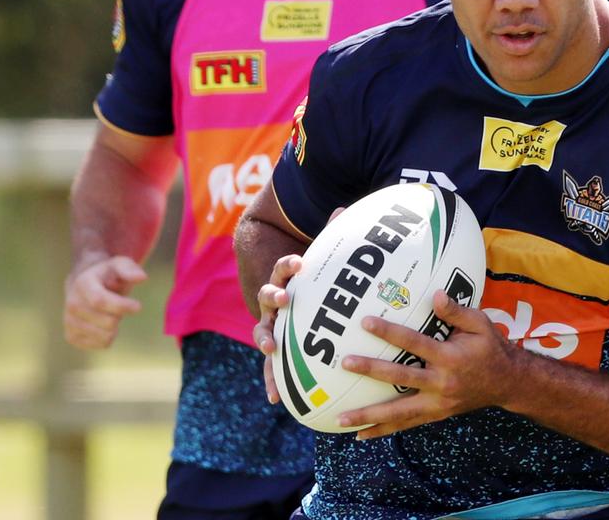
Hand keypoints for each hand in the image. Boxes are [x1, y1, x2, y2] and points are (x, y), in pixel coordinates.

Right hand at [64, 256, 146, 348]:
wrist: (84, 285)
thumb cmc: (107, 274)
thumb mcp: (119, 264)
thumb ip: (130, 269)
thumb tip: (142, 278)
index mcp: (83, 284)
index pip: (100, 301)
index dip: (121, 306)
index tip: (138, 306)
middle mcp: (72, 304)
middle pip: (107, 322)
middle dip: (120, 316)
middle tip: (120, 307)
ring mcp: (69, 321)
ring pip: (104, 336)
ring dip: (115, 327)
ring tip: (110, 314)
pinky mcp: (71, 336)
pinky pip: (99, 344)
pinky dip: (109, 337)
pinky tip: (105, 325)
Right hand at [252, 206, 343, 403]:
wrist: (286, 295)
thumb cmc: (312, 279)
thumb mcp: (320, 260)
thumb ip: (329, 237)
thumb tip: (343, 209)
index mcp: (285, 279)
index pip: (282, 269)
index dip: (288, 265)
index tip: (299, 263)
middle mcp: (274, 302)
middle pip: (268, 296)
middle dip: (274, 296)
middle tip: (284, 297)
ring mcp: (271, 325)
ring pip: (264, 332)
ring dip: (267, 340)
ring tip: (271, 348)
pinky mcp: (277, 348)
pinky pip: (273, 367)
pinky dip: (273, 382)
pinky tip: (276, 399)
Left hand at [337, 290, 519, 437]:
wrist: (508, 382)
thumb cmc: (492, 347)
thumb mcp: (480, 324)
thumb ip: (456, 311)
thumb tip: (434, 296)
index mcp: (450, 358)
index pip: (414, 343)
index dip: (390, 332)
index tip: (366, 322)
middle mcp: (441, 383)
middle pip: (400, 378)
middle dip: (371, 370)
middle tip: (346, 363)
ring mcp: (438, 403)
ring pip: (399, 412)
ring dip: (369, 415)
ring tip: (341, 418)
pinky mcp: (436, 414)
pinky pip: (406, 424)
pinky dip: (383, 430)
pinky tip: (361, 434)